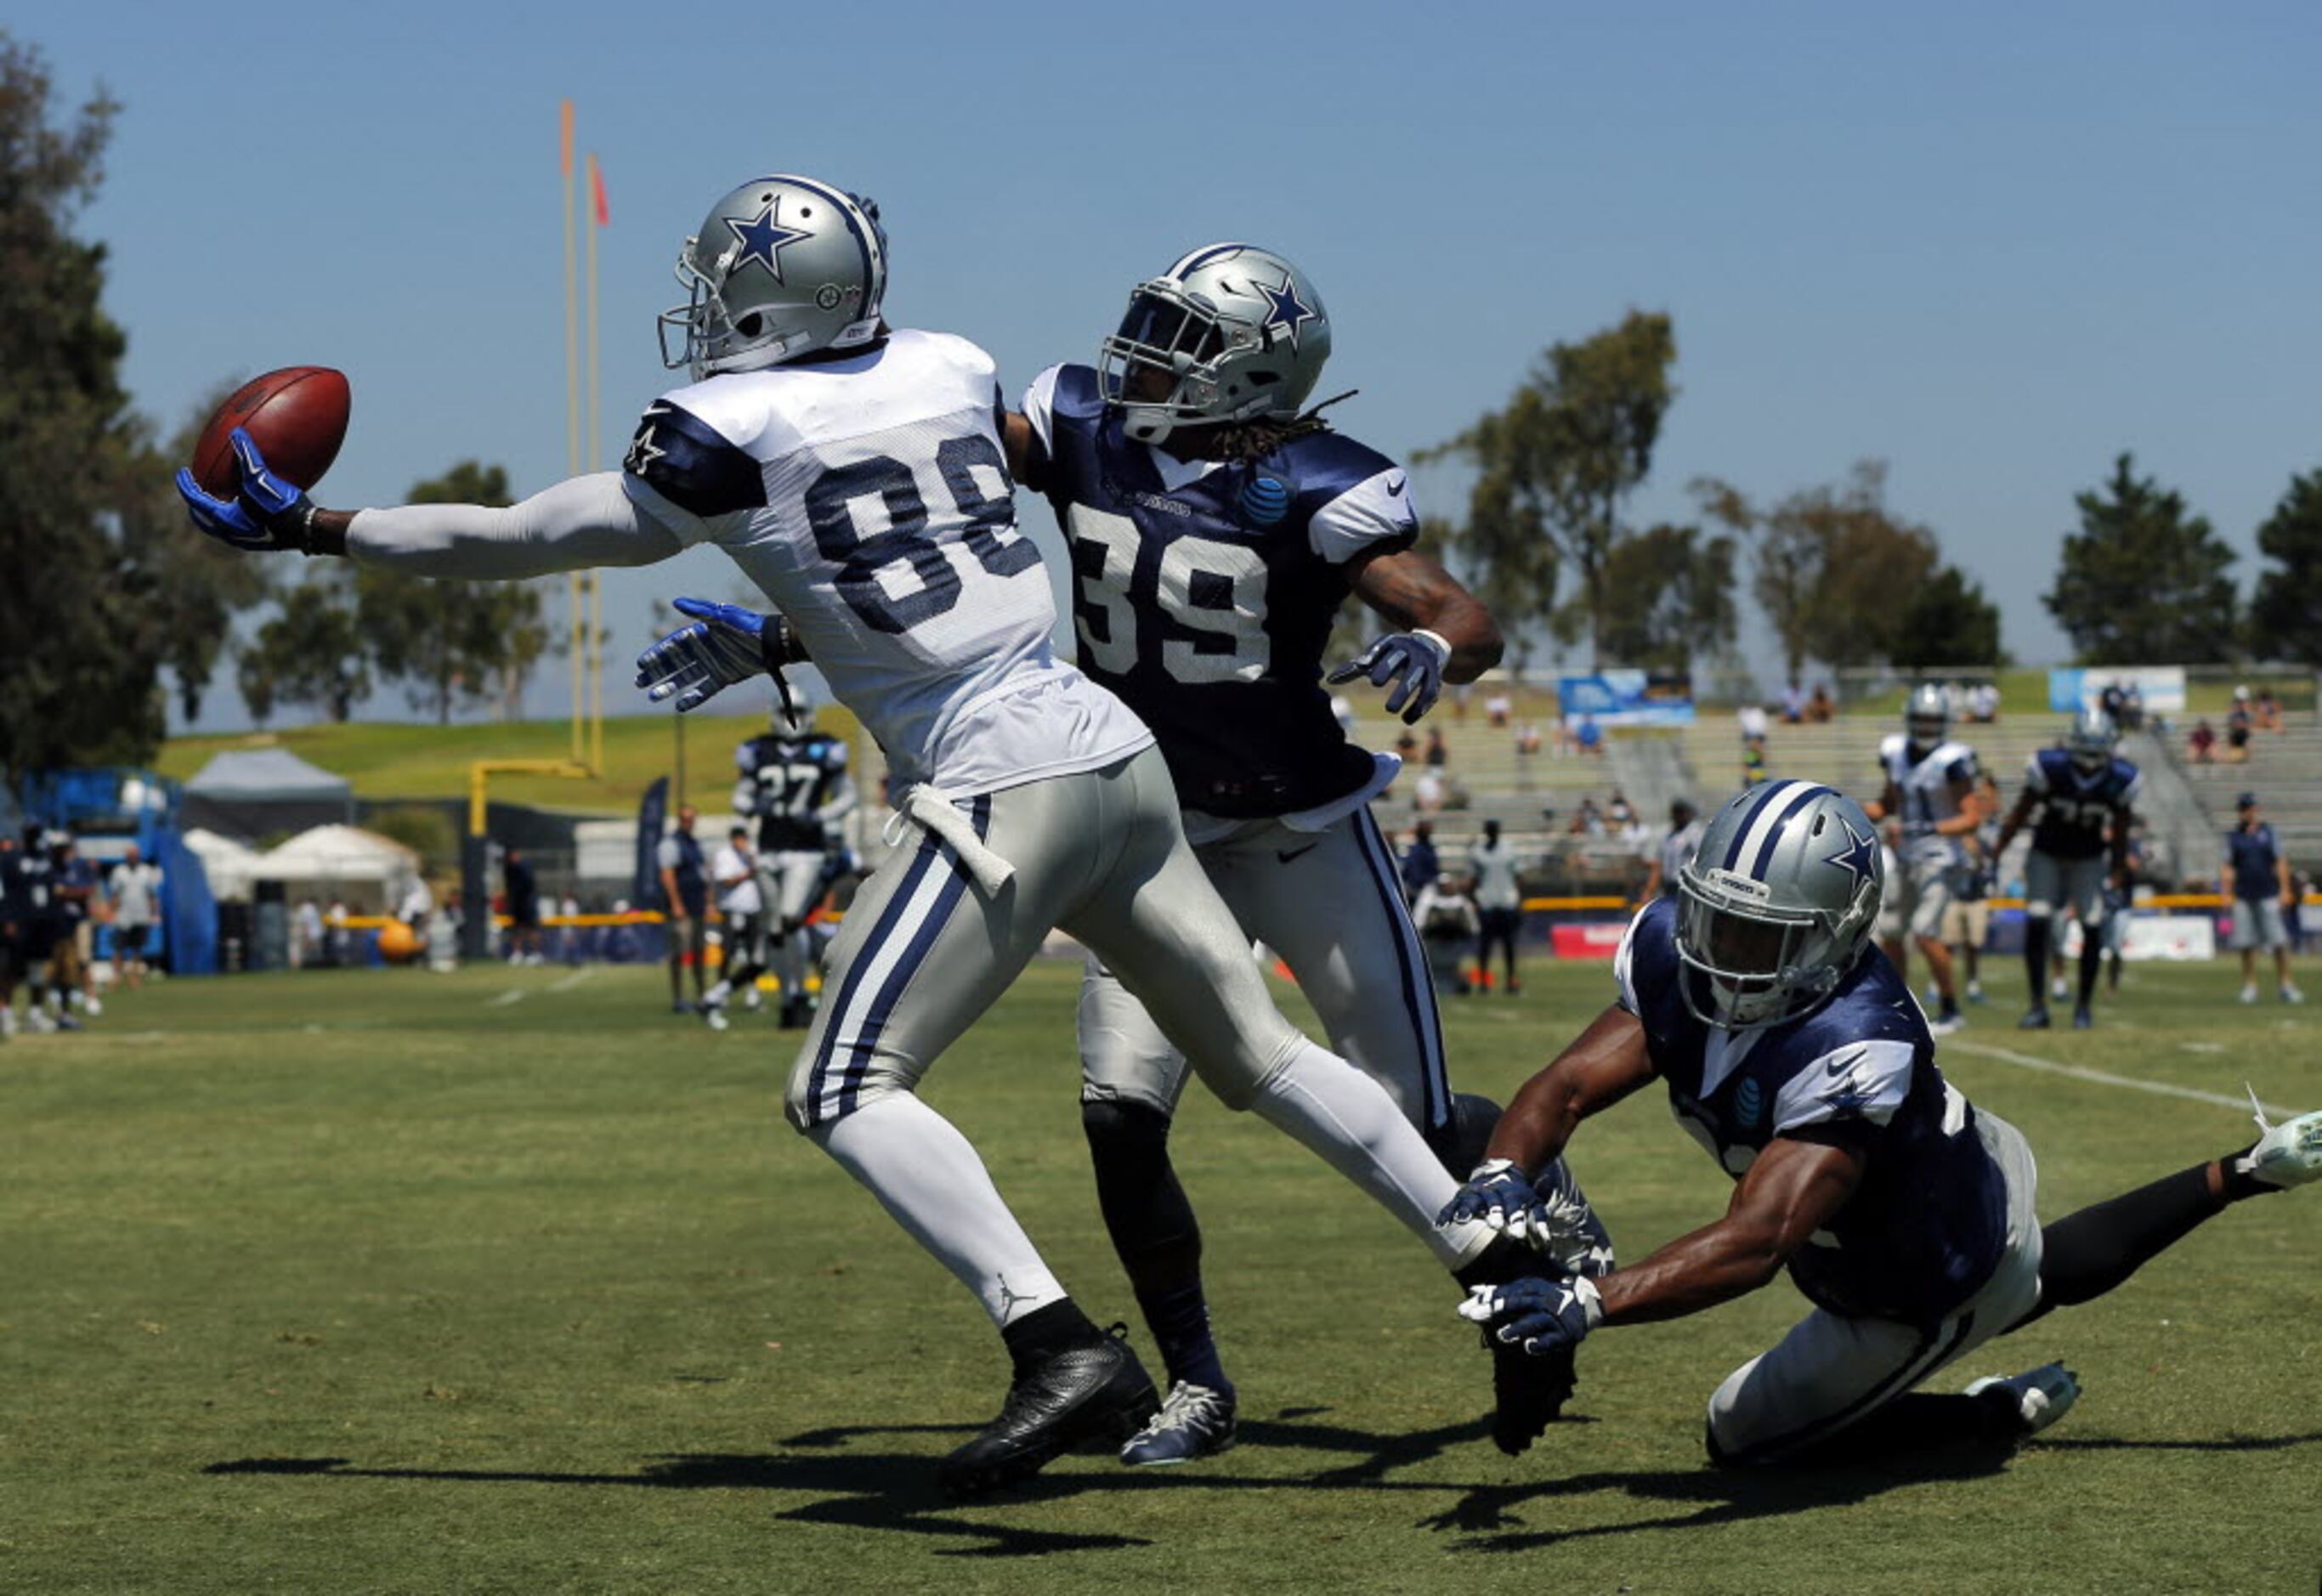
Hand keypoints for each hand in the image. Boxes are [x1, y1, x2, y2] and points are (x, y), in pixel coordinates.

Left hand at [174, 429, 321, 552]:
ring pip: (223, 525)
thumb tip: (236, 433)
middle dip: (198, 503)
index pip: (195, 499)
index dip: (186, 484)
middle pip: (204, 518)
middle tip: (197, 490)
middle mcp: (231, 533)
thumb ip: (247, 455)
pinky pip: (242, 527)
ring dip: (219, 511)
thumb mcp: (260, 477)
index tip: (182, 473)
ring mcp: (247, 540)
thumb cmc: (281, 505)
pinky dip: (239, 515)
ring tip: (222, 497)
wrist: (308, 530)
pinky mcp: (263, 540)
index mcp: (224, 519)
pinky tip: (253, 506)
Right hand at [635, 597, 774, 712]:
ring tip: (652, 696)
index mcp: (700, 634)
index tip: (641, 663)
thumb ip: (701, 610)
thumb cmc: (748, 626)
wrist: (773, 642)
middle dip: (656, 672)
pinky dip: (693, 698)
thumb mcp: (724, 616)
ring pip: (685, 678)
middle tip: (638, 682)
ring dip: (669, 687)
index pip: (673, 645)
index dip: (657, 654)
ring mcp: (713, 664)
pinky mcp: (724, 677)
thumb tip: (676, 602)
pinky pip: (705, 690)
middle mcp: (704, 650)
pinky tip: (680, 707)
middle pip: (674, 663)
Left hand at [1328, 630, 1450, 723]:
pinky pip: (1429, 693)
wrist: (1433, 645)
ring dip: (1404, 693)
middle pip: (1399, 659)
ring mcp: (1425, 664)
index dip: (1374, 654)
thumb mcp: (1377, 656)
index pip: (1383, 646)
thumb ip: (1355, 668)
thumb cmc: (1395, 655)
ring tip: (1390, 710)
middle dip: (1388, 668)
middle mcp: (1410, 651)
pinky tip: (1406, 720)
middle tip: (1374, 682)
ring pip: (1416, 678)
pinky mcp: (1435, 679)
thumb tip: (1329, 680)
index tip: (1363, 665)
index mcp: (1394, 644)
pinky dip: (1419, 707)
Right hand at [1438, 1158, 1550, 1243]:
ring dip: (1467, 1209)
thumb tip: (1547, 1241)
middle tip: (1495, 1225)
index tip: (1518, 1236)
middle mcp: (1493, 1192)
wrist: (1500, 1170)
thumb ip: (1539, 1220)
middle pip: (1494, 1204)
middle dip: (1494, 1214)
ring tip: (1461, 1220)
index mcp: (1512, 1193)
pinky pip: (1453, 1204)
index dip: (1517, 1221)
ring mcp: (1476, 1193)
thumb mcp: (1532, 1203)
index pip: (1515, 1208)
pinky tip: (1440, 1225)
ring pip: (1472, 1201)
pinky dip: (1446, 1213)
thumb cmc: (1518, 1194)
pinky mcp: (1463, 1196)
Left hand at [1458, 1274, 1603, 1356]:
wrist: (1585, 1303)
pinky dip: (1541, 1342)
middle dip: (1493, 1310)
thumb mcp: (1524, 1290)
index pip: (1502, 1294)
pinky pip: (1552, 1339)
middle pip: (1515, 1304)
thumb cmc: (1546, 1297)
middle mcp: (1539, 1299)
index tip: (1463, 1309)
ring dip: (1518, 1328)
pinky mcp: (1564, 1333)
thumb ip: (1499, 1292)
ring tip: (1501, 1336)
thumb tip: (1473, 1290)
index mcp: (1528, 1289)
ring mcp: (1552, 1316)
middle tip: (1471, 1316)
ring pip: (1534, 1320)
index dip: (1483, 1302)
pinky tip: (1528, 1347)